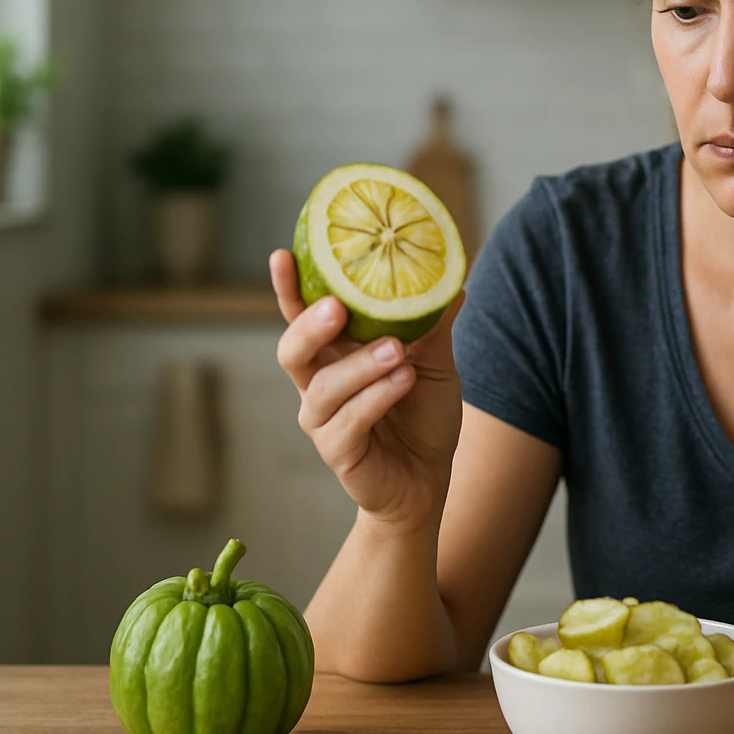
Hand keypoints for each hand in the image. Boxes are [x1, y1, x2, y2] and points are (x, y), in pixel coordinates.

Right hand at [270, 249, 465, 529]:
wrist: (429, 479)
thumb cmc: (423, 415)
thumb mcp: (436, 362)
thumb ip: (434, 324)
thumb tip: (451, 279)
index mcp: (335, 354)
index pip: (301, 316)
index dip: (288, 289)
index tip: (282, 254)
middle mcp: (319, 384)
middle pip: (293, 350)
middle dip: (310, 326)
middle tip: (338, 306)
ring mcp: (324, 420)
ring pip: (326, 386)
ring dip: (361, 364)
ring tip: (397, 350)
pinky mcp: (338, 451)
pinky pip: (349, 421)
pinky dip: (377, 397)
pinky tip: (404, 381)